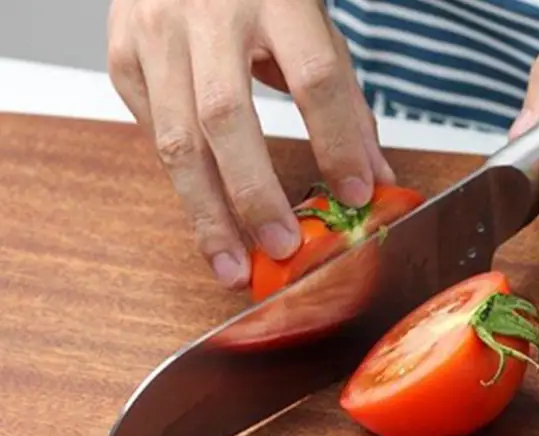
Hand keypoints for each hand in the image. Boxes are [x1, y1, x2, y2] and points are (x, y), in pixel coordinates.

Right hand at [107, 0, 394, 288]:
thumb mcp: (314, 28)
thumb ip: (344, 103)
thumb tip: (375, 180)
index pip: (314, 78)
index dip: (336, 142)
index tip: (354, 195)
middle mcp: (208, 11)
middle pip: (225, 117)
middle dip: (254, 194)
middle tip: (281, 248)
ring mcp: (155, 32)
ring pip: (176, 141)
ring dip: (207, 214)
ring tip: (232, 267)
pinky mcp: (123, 55)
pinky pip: (152, 135)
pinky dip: (183, 183)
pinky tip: (206, 212)